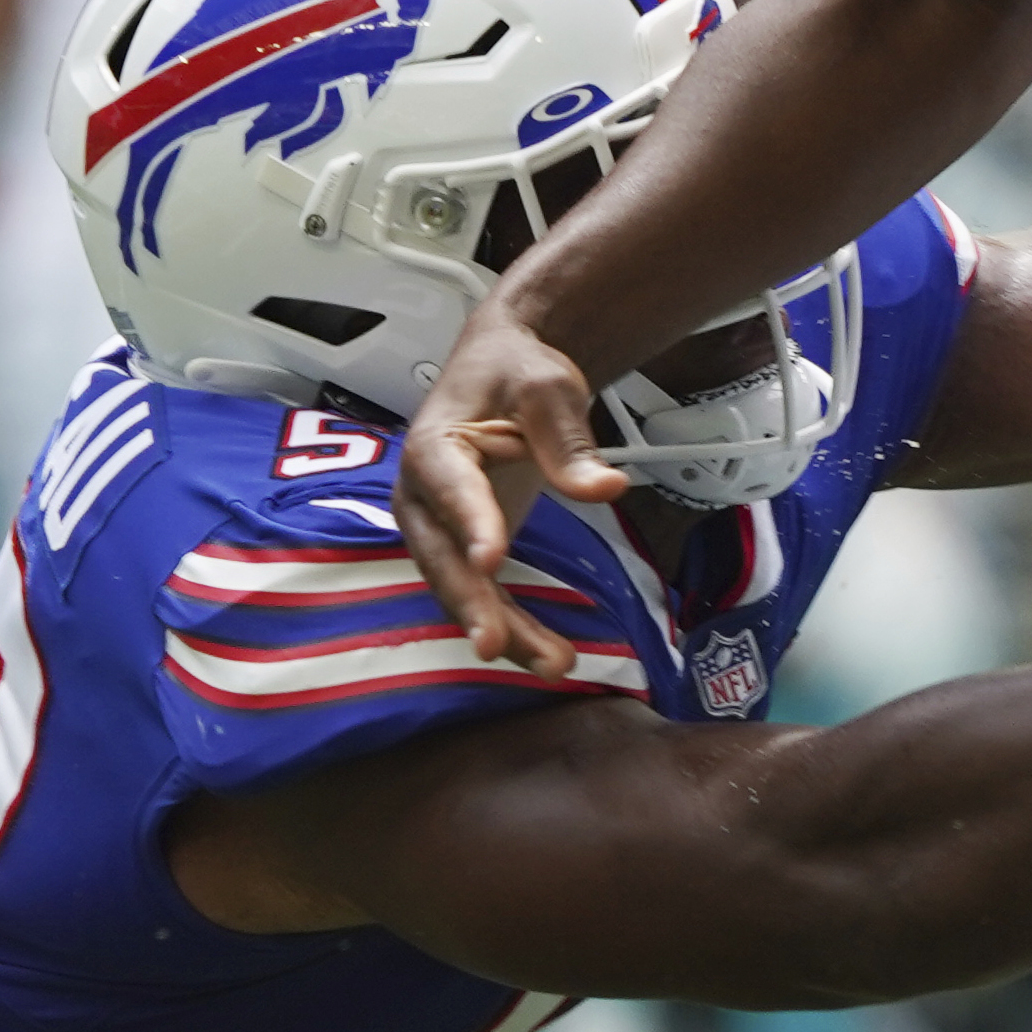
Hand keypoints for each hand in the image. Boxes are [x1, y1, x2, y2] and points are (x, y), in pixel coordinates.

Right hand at [392, 303, 627, 677]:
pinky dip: (512, 626)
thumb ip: (570, 443)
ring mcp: (439, 528)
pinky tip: (548, 656)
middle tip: (494, 642)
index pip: (450, 486)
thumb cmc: (516, 372)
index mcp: (434, 445)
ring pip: (461, 588)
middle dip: (470, 602)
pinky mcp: (465, 548)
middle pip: (442, 556)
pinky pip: (482, 595)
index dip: (470, 522)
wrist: (503, 368)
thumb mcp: (548, 391)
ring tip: (553, 663)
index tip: (491, 560)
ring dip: (502, 628)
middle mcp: (422, 495)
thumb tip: (609, 486)